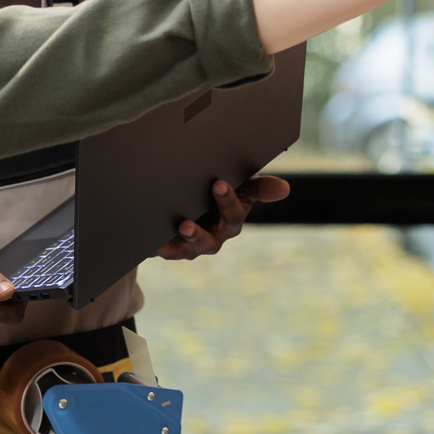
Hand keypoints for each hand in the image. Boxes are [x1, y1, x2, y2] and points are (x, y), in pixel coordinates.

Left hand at [157, 176, 290, 259]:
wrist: (190, 201)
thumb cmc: (220, 193)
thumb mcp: (240, 186)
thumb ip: (260, 187)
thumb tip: (285, 189)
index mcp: (230, 220)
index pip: (233, 215)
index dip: (228, 201)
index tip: (218, 183)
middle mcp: (213, 238)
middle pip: (209, 241)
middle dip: (199, 233)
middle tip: (187, 223)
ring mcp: (191, 246)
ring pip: (188, 250)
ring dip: (181, 242)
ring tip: (177, 229)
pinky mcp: (170, 248)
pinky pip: (162, 251)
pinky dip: (155, 247)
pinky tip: (148, 240)